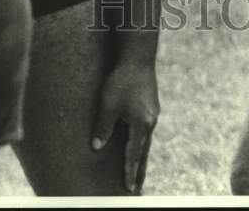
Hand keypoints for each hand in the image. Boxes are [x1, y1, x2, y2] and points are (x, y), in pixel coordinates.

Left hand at [91, 60, 158, 193]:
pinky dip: (142, 144)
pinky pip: (146, 131)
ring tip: (138, 174)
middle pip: (144, 152)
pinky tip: (138, 146)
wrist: (137, 58)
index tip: (128, 188)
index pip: (134, 154)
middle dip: (139, 172)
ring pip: (146, 142)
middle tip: (137, 190)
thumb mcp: (108, 103)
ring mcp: (152, 114)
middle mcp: (150, 122)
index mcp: (141, 124)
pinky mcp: (151, 107)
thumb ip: (103, 127)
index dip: (130, 172)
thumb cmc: (121, 80)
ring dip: (141, 158)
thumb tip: (96, 147)